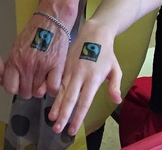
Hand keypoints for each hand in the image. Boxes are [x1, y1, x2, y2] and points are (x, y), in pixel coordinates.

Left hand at [1, 12, 71, 98]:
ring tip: (42, 78)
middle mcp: (27, 65)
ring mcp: (42, 66)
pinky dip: (52, 88)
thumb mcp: (17, 46)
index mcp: (15, 60)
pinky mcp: (57, 66)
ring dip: (41, 88)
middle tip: (33, 81)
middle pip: (25, 93)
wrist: (52, 20)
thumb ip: (10, 65)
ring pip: (38, 92)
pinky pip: (53, 88)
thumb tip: (3, 83)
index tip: (19, 85)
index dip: (15, 88)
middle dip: (28, 89)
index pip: (10, 88)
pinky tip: (52, 80)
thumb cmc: (35, 31)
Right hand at [49, 21, 121, 136]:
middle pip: (70, 98)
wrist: (94, 31)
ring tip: (51, 118)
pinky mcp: (64, 64)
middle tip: (57, 129)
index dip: (78, 117)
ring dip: (56, 105)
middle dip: (63, 114)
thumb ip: (114, 85)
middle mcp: (80, 75)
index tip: (72, 129)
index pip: (84, 101)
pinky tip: (44, 97)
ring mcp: (70, 69)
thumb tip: (117, 101)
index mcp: (93, 78)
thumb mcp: (115, 69)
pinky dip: (51, 89)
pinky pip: (56, 79)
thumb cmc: (106, 52)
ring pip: (61, 90)